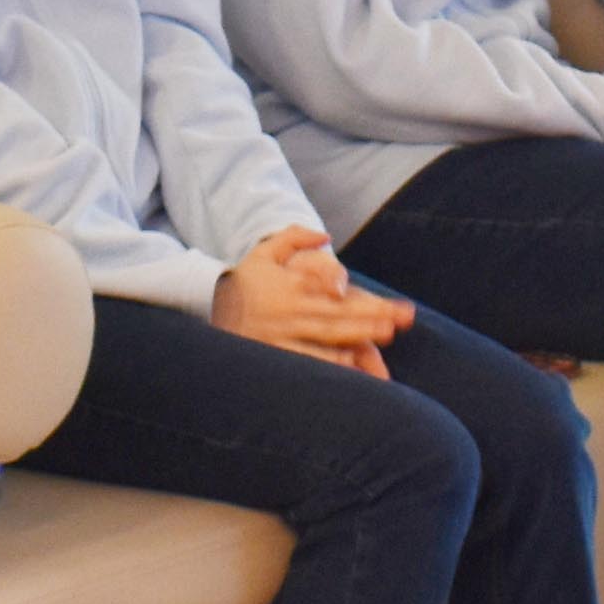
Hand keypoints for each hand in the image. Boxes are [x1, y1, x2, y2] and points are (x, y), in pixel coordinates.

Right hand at [214, 230, 409, 376]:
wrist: (206, 308)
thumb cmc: (243, 281)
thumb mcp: (264, 252)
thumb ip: (294, 237)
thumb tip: (325, 237)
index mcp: (293, 285)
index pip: (334, 292)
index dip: (362, 300)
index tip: (388, 306)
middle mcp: (290, 310)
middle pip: (337, 316)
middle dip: (370, 320)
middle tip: (398, 323)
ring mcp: (282, 334)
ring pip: (325, 338)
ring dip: (355, 339)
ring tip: (382, 339)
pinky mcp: (274, 353)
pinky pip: (305, 360)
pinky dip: (327, 363)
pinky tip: (350, 366)